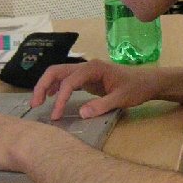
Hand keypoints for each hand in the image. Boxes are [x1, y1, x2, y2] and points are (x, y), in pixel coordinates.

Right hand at [31, 59, 159, 119]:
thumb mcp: (122, 98)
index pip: (69, 81)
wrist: (147, 82)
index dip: (60, 98)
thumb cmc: (136, 88)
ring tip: (38, 103)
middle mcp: (86, 66)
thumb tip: (82, 114)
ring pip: (59, 74)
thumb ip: (102, 105)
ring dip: (47, 86)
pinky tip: (51, 98)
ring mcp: (86, 71)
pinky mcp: (87, 78)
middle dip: (43, 86)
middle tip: (34, 105)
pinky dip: (56, 87)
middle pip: (57, 71)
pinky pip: (66, 80)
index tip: (56, 115)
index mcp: (94, 68)